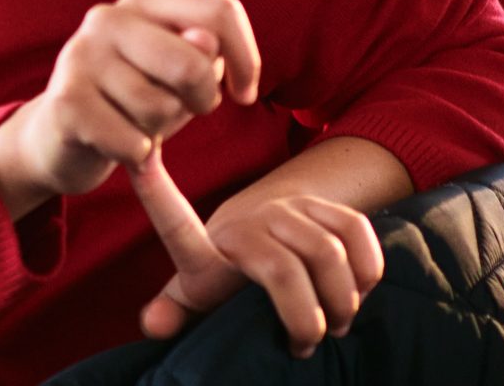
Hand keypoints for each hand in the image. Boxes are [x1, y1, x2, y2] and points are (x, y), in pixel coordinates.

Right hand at [0, 0, 259, 216]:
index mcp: (143, 1)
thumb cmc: (132, 99)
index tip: (245, 94)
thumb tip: (205, 42)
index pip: (218, 11)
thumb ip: (202, 55)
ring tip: (136, 123)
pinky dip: (136, 154)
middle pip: (192, 63)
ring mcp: (81, 56)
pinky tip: (118, 145)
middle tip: (187, 111)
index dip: (246, 58)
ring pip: (161, 108)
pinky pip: (133, 142)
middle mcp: (107, 18)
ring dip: (159, 130)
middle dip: (202, 100)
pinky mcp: (65, 102)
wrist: (60, 135)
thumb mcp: (177, 74)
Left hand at [132, 151, 385, 354]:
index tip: (138, 159)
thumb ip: (178, 313)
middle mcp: (246, 219)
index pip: (175, 223)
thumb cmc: (234, 288)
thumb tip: (153, 324)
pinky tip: (356, 293)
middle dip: (304, 321)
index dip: (155, 194)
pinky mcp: (326, 205)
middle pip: (283, 270)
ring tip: (333, 325)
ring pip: (329, 255)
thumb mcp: (203, 303)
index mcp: (206, 248)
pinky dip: (366, 274)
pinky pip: (357, 234)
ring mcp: (287, 208)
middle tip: (305, 344)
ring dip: (341, 304)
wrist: (276, 249)